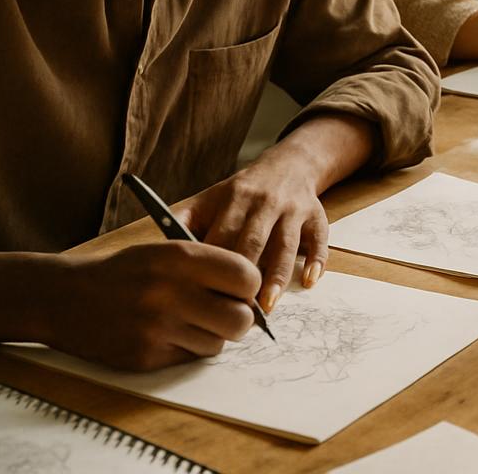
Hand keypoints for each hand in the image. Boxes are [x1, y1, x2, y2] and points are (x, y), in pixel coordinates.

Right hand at [49, 241, 259, 370]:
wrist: (63, 298)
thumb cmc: (124, 272)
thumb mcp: (165, 251)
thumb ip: (208, 266)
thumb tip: (254, 292)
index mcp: (179, 258)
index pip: (246, 276)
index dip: (248, 285)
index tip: (240, 288)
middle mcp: (170, 293)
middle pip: (240, 319)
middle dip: (240, 318)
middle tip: (225, 313)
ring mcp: (157, 328)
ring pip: (218, 343)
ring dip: (212, 335)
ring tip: (190, 321)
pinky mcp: (145, 357)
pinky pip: (190, 358)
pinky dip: (187, 348)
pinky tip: (167, 333)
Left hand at [173, 149, 328, 312]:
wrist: (290, 164)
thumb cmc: (242, 192)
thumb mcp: (210, 198)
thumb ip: (183, 220)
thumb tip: (158, 252)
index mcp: (234, 198)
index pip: (221, 236)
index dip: (213, 267)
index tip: (203, 295)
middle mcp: (265, 202)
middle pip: (254, 242)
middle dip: (244, 277)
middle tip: (234, 312)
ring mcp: (293, 209)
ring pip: (286, 244)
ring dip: (277, 276)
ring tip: (267, 307)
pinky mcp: (316, 215)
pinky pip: (320, 239)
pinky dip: (317, 260)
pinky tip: (309, 282)